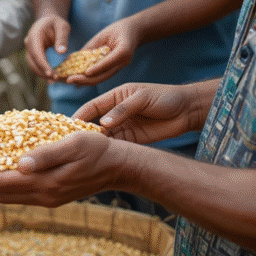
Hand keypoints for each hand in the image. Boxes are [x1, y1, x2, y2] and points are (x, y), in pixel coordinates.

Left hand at [0, 130, 114, 206]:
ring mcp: (46, 198)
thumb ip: (46, 154)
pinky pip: (15, 194)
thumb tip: (20, 164)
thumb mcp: (73, 144)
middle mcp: (43, 195)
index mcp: (46, 184)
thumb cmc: (98, 149)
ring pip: (5, 196)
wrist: (120, 167)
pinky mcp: (49, 195)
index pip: (2, 183)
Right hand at [24, 13, 69, 80]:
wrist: (48, 21)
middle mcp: (29, 43)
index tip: (51, 74)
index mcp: (34, 35)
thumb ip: (62, 38)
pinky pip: (35, 64)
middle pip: (32, 61)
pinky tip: (50, 77)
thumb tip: (61, 53)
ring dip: (41, 74)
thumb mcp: (62, 27)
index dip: (43, 64)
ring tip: (53, 81)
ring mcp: (29, 49)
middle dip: (42, 71)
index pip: (37, 52)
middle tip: (54, 79)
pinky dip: (42, 71)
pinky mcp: (32, 54)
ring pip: (32, 64)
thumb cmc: (56, 23)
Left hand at [64, 17, 142, 85]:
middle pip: (104, 75)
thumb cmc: (119, 29)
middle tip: (70, 79)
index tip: (85, 73)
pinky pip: (101, 75)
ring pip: (102, 78)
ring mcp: (119, 66)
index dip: (97, 68)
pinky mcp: (115, 68)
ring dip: (85, 81)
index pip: (109, 62)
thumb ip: (92, 46)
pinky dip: (89, 78)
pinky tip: (77, 81)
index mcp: (123, 51)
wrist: (134, 31)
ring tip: (70, 81)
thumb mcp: (104, 34)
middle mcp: (122, 62)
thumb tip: (74, 58)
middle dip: (86, 79)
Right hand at [74, 81, 214, 143]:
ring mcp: (124, 127)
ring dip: (95, 145)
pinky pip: (117, 146)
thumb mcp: (142, 98)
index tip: (67, 126)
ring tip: (82, 154)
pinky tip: (101, 158)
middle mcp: (116, 112)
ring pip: (104, 137)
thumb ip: (123, 110)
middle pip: (95, 123)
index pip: (92, 106)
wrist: (188, 110)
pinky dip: (109, 151)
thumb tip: (103, 124)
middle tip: (70, 144)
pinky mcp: (133, 140)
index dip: (80, 115)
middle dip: (83, 133)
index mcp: (115, 96)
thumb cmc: (165, 97)